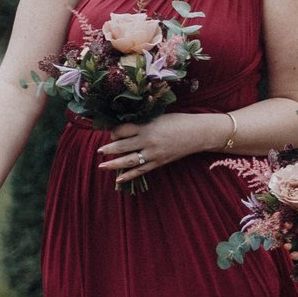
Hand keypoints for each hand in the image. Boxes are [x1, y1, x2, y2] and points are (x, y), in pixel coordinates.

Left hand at [98, 111, 217, 184]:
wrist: (198, 133)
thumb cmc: (179, 121)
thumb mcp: (158, 117)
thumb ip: (142, 123)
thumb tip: (124, 128)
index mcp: (147, 126)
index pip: (122, 130)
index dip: (114, 132)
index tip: (111, 132)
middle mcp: (148, 141)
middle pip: (122, 146)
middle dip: (108, 149)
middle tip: (99, 151)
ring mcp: (153, 153)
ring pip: (128, 161)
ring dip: (113, 164)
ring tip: (101, 166)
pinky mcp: (159, 162)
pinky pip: (141, 170)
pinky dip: (129, 175)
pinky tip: (118, 179)